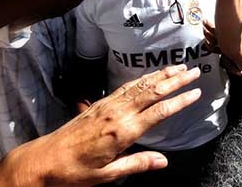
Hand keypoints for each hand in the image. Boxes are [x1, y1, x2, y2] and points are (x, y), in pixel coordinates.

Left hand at [2, 65, 200, 185]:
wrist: (45, 159)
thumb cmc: (75, 171)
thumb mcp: (107, 175)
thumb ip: (137, 164)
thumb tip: (164, 162)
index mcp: (122, 132)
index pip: (159, 112)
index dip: (179, 101)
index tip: (196, 92)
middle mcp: (118, 113)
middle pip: (153, 92)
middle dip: (176, 80)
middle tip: (194, 71)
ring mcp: (108, 105)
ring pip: (141, 85)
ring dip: (161, 74)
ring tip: (179, 67)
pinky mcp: (100, 103)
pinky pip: (127, 86)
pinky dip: (144, 79)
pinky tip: (151, 76)